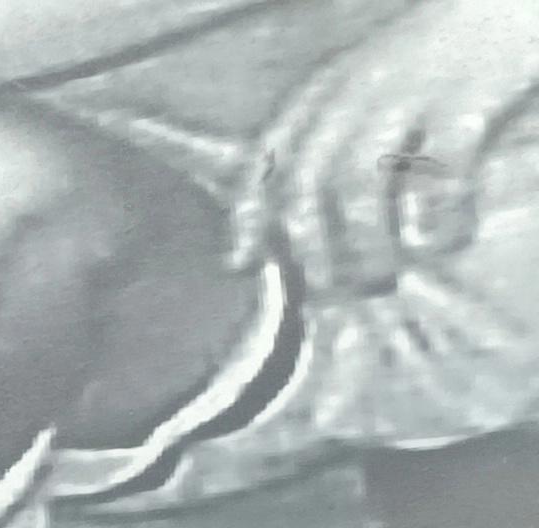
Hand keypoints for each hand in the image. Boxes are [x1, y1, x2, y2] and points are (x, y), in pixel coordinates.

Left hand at [239, 0, 538, 296]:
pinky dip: (436, 216)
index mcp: (326, 91)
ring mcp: (411, 91)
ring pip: (358, 184)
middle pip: (306, 182)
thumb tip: (301, 225)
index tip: (241, 265)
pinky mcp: (469, 96)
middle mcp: (356, 91)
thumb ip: (334, 140)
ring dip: (362, 245)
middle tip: (335, 288)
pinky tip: (442, 240)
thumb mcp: (367, 87)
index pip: (266, 158)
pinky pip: (439, 169)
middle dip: (311, 248)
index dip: (247, 217)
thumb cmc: (436, 56)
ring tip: (381, 278)